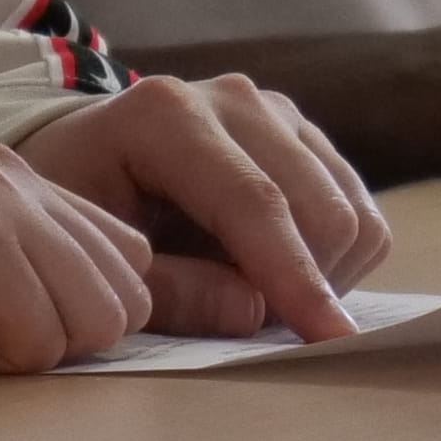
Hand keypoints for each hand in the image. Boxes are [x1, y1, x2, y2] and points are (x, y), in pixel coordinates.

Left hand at [0, 75, 388, 370]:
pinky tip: (278, 275)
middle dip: (308, 289)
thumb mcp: (97, 259)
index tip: (329, 342)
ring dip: (325, 279)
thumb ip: (170, 291)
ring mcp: (278, 113)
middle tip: (257, 335)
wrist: (80, 160)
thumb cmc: (79, 213)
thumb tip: (256, 313)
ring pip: (353, 215)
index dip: (295, 278)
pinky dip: (336, 263)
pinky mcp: (307, 137)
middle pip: (322, 211)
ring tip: (260, 301)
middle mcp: (235, 99)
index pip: (256, 204)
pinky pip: (361, 214)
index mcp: (167, 117)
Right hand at [0, 137, 160, 373]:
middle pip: (129, 295)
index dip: (95, 302)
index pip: (128, 251)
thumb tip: (94, 320)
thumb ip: (25, 257)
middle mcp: (25, 189)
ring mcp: (12, 214)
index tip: (32, 319)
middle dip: (75, 334)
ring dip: (36, 347)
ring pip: (98, 323)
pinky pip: (39, 345)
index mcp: (22, 183)